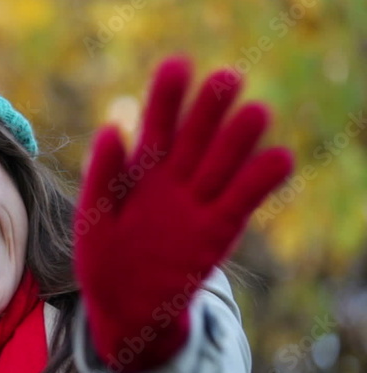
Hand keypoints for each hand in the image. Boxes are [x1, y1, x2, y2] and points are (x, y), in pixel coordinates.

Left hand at [73, 56, 292, 372]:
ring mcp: (199, 202)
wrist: (125, 308)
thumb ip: (103, 176)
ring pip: (224, 161)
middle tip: (228, 77)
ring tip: (257, 112)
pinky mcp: (219, 230)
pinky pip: (244, 200)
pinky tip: (279, 158)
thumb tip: (110, 129)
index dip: (167, 95)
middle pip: (196, 135)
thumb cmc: (103, 257)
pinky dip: (262, 179)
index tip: (179, 64)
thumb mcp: (93, 217)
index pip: (155, 123)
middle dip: (210, 107)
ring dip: (240, 138)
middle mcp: (173, 178)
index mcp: (138, 168)